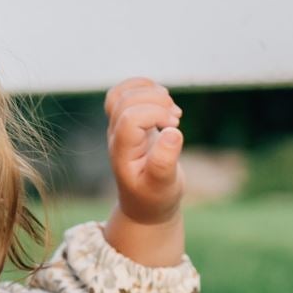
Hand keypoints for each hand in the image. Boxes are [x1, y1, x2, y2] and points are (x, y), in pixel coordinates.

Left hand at [104, 75, 184, 224]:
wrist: (146, 205)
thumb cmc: (155, 197)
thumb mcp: (163, 186)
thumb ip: (165, 162)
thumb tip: (173, 132)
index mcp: (122, 152)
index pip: (131, 118)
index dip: (156, 113)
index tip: (175, 125)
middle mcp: (116, 138)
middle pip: (124, 101)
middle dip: (155, 100)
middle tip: (176, 117)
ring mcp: (119, 129)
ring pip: (120, 94)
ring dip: (149, 91)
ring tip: (170, 109)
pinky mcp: (127, 124)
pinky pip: (123, 94)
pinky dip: (144, 87)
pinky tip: (163, 99)